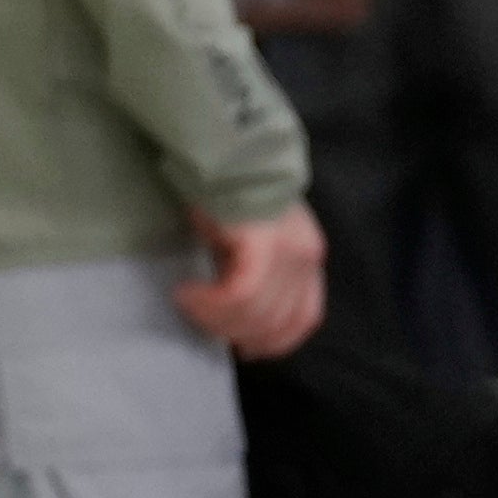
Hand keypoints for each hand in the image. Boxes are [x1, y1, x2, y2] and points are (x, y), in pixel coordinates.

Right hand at [169, 205, 325, 360]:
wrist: (221, 150)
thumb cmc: (230, 192)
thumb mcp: (253, 242)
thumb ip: (257, 277)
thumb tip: (237, 321)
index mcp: (309, 257)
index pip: (304, 319)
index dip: (273, 343)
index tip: (242, 348)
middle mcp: (307, 257)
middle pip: (276, 324)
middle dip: (234, 333)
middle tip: (201, 321)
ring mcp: (290, 252)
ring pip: (255, 314)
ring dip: (215, 318)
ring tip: (189, 302)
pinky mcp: (264, 245)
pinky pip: (238, 295)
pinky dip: (209, 303)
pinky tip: (188, 292)